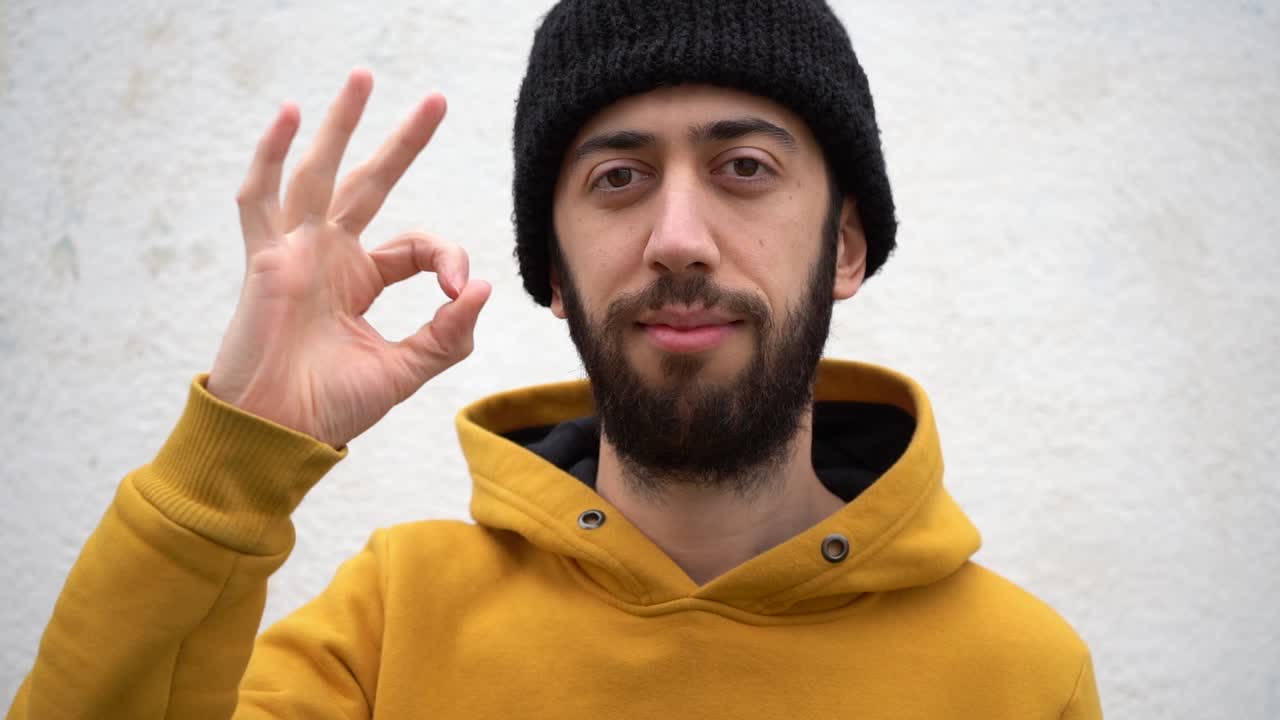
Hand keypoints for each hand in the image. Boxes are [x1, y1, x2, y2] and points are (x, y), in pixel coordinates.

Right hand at [207, 69, 490, 447]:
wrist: (278, 435)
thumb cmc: (331, 407)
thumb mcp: (405, 370)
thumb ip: (447, 335)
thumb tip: (481, 286)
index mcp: (361, 280)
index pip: (414, 246)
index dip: (444, 256)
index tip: (456, 288)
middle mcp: (329, 256)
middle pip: (370, 183)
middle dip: (402, 142)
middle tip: (437, 101)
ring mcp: (295, 252)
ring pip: (318, 173)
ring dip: (339, 124)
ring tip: (363, 77)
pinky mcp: (265, 260)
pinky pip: (261, 199)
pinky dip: (271, 156)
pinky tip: (289, 114)